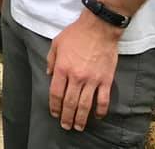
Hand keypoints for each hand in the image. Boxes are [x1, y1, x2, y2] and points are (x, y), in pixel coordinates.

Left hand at [46, 13, 120, 130]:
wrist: (98, 29)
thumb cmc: (76, 34)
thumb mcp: (56, 43)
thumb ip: (51, 60)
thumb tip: (48, 73)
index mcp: (62, 68)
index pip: (56, 93)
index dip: (54, 106)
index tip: (54, 113)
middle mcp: (76, 77)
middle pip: (70, 102)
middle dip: (66, 117)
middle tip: (66, 126)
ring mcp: (92, 80)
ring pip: (85, 105)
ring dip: (81, 118)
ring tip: (78, 127)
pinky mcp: (106, 80)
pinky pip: (103, 100)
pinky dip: (100, 110)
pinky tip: (98, 116)